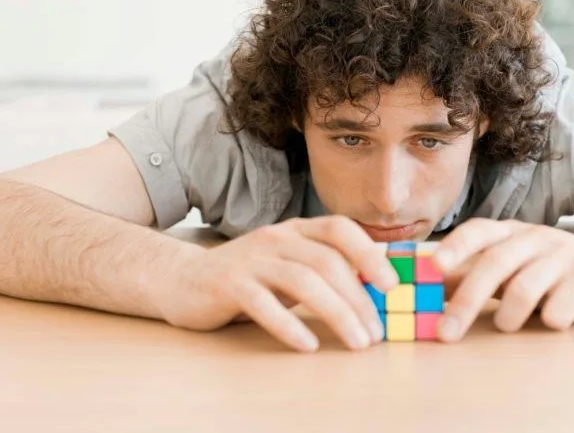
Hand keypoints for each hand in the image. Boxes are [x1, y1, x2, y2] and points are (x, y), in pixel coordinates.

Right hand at [149, 216, 398, 351]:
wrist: (182, 280)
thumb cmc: (247, 278)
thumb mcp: (287, 266)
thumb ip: (321, 272)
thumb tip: (373, 294)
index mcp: (295, 231)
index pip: (339, 229)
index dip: (369, 253)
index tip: (390, 285)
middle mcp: (276, 238)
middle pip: (327, 262)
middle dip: (358, 299)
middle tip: (375, 333)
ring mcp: (251, 260)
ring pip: (302, 281)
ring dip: (336, 313)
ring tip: (356, 342)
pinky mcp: (228, 284)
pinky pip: (263, 304)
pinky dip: (289, 325)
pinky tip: (308, 345)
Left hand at [432, 218, 573, 341]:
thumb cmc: (547, 270)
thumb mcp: (509, 265)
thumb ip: (470, 274)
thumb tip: (423, 290)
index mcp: (509, 232)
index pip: (477, 231)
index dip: (454, 247)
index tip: (434, 267)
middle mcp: (534, 237)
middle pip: (494, 265)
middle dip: (466, 301)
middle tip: (446, 332)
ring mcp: (564, 254)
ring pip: (524, 287)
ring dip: (508, 315)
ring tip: (507, 325)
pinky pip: (561, 306)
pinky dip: (550, 319)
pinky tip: (552, 320)